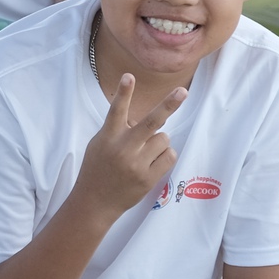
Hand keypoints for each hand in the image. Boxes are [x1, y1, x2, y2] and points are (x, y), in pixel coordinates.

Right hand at [78, 74, 185, 213]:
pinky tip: (151, 163)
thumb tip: (143, 120)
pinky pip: (169, 156)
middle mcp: (123, 149)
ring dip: (159, 142)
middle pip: (150, 122)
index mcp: (108, 137)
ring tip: (144, 154)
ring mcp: (136, 164)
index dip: (124, 93)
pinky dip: (164, 156)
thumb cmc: (97, 168)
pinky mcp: (148, 178)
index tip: (129, 76)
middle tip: (183, 92)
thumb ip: (117, 130)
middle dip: (168, 105)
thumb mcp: (99, 144)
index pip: (117, 110)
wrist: (95, 202)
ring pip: (164, 139)